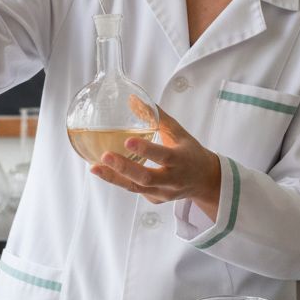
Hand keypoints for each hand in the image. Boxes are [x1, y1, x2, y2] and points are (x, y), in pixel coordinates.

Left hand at [90, 99, 221, 219]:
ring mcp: (164, 193)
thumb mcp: (179, 132)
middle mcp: (172, 180)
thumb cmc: (189, 152)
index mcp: (180, 159)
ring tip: (95, 168)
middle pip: (146, 178)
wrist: (204, 180)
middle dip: (124, 168)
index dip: (146, 150)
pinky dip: (120, 181)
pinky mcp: (155, 200)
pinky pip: (136, 191)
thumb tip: (134, 99)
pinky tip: (106, 172)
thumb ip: (157, 117)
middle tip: (105, 156)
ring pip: (136, 188)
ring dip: (114, 178)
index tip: (127, 141)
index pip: (163, 155)